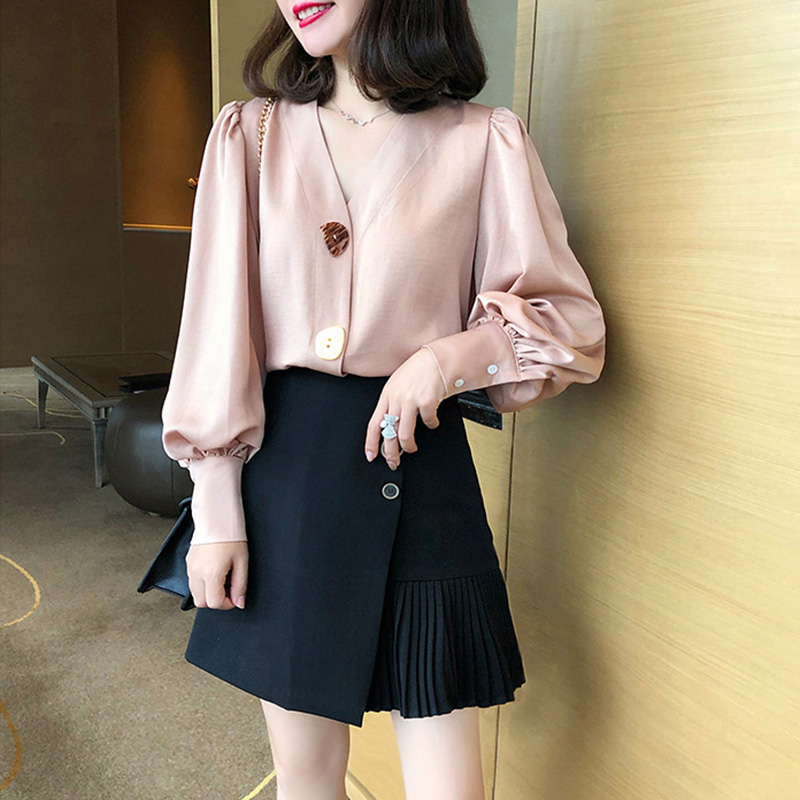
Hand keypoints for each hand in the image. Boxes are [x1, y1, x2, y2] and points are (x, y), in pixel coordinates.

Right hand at [186, 541, 248, 609]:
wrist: (217, 517)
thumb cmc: (230, 535)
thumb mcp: (242, 561)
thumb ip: (240, 585)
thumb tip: (239, 602)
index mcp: (211, 574)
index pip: (214, 603)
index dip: (227, 604)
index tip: (235, 597)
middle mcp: (197, 573)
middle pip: (201, 603)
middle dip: (215, 600)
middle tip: (228, 589)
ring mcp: (190, 568)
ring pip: (195, 594)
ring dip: (208, 592)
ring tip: (222, 578)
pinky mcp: (188, 562)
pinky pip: (193, 581)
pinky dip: (203, 583)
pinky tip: (214, 571)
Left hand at [365, 348, 445, 468]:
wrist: (437, 358)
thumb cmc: (419, 371)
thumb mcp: (398, 385)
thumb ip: (393, 404)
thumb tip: (391, 427)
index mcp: (386, 395)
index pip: (373, 424)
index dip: (371, 442)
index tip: (371, 455)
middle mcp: (396, 399)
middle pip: (388, 433)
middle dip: (390, 452)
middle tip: (393, 461)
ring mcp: (411, 400)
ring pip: (405, 434)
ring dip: (409, 446)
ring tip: (412, 448)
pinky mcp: (426, 402)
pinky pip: (428, 423)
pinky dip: (432, 425)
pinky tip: (432, 421)